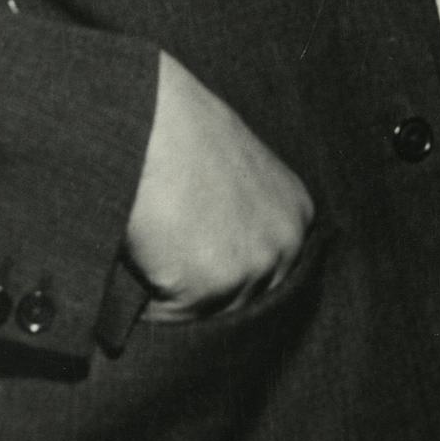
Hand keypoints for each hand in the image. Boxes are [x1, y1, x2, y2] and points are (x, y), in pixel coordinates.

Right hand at [123, 52, 314, 320]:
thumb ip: (246, 217)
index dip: (227, 272)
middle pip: (243, 302)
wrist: (148, 123)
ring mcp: (253, 266)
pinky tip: (143, 254)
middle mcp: (286, 242)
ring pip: (206, 314)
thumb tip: (228, 261)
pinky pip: (169, 317)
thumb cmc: (181, 137)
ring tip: (157, 246)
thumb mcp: (237, 172)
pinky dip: (145, 298)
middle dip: (206, 291)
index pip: (268, 273)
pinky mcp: (212, 285)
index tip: (198, 257)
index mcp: (297, 213)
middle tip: (173, 256)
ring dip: (175, 296)